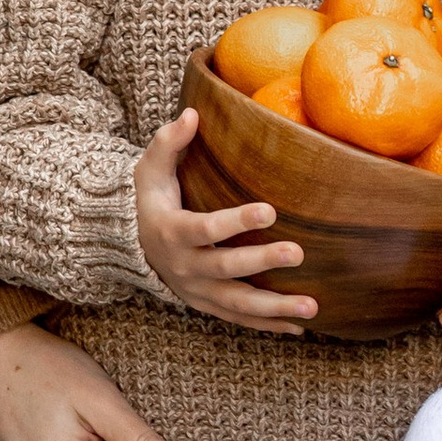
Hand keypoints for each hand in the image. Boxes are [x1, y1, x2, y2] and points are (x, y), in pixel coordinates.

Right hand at [132, 110, 317, 327]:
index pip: (204, 228)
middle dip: (261, 261)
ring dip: (274, 308)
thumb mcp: (150, 169)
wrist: (130, 245)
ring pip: (236, 303)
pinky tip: (299, 327)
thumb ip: (168, 142)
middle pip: (225, 268)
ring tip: (311, 307)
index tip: (270, 209)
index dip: (235, 221)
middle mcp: (183, 266)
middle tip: (298, 253)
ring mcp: (195, 290)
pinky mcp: (206, 304)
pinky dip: (267, 325)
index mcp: (171, 231)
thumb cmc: (148, 199)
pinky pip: (238, 318)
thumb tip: (191, 113)